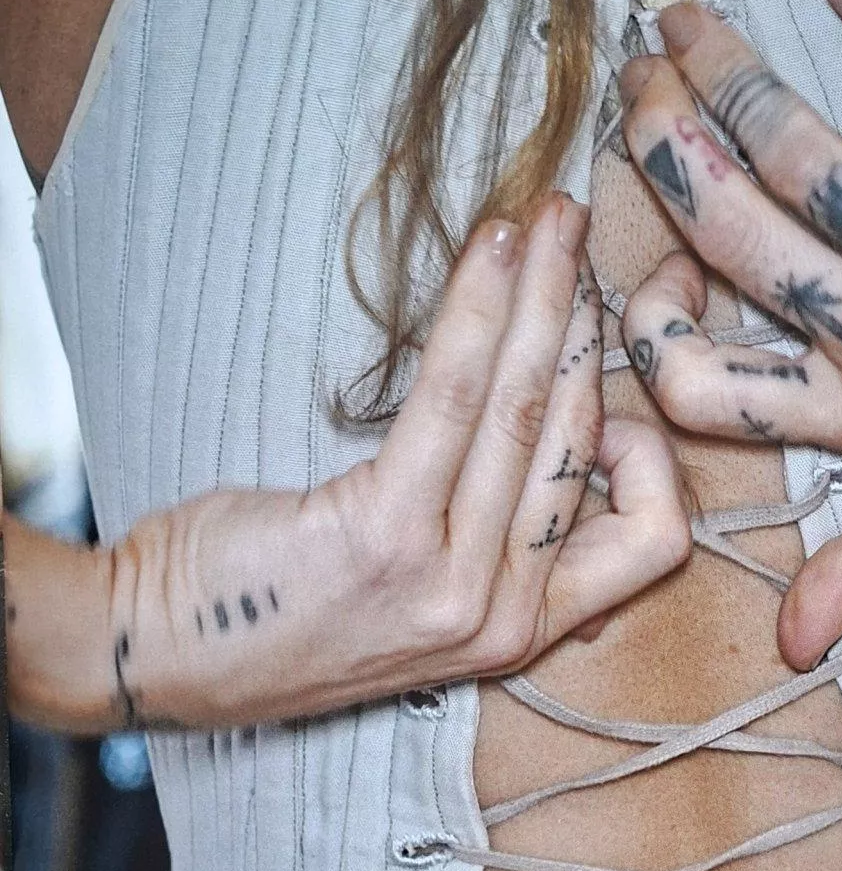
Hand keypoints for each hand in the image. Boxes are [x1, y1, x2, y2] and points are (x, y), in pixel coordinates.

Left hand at [6, 192, 691, 732]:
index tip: (596, 391)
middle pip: (590, 449)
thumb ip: (494, 544)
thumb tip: (553, 438)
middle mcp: (504, 618)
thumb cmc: (288, 607)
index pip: (649, 540)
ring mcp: (451, 585)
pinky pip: (457, 398)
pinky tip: (493, 248)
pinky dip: (482, 310)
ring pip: (534, 411)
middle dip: (590, 323)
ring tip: (548, 219)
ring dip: (549, 295)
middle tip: (577, 238)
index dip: (647, 457)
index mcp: (525, 631)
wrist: (164, 652)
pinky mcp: (386, 535)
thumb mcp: (422, 600)